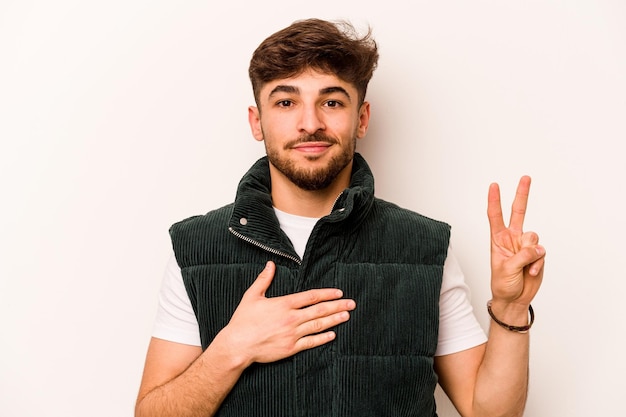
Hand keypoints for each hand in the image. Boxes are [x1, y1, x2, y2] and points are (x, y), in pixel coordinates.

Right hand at [218, 261, 355, 366]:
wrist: (238, 345)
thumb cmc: (243, 321)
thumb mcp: (252, 296)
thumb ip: (264, 279)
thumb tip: (270, 264)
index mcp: (284, 304)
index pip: (311, 297)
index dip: (326, 294)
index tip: (338, 292)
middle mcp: (291, 318)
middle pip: (320, 310)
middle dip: (337, 306)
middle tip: (351, 303)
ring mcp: (293, 334)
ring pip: (319, 325)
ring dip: (334, 320)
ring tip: (346, 315)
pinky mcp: (291, 348)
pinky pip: (311, 342)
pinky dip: (323, 338)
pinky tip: (333, 334)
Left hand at [487, 176, 544, 305]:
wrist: (514, 298)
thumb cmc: (502, 284)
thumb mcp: (506, 269)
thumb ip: (521, 256)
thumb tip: (537, 248)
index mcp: (498, 239)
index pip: (495, 216)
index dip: (494, 200)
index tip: (493, 185)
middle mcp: (512, 238)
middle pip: (518, 212)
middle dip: (522, 194)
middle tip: (526, 177)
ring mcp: (525, 246)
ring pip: (533, 237)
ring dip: (531, 254)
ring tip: (524, 267)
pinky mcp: (537, 254)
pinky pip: (541, 253)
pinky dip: (538, 263)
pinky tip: (531, 272)